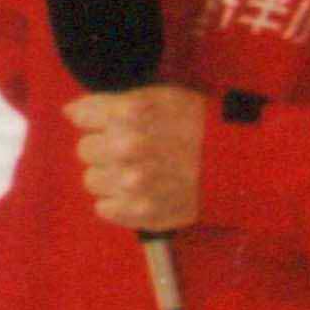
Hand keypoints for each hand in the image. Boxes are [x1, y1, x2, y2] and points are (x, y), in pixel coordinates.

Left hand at [66, 87, 208, 236]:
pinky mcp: (141, 213)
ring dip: (109, 176)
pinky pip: (105, 209)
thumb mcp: (159, 96)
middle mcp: (128, 148)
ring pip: (92, 181)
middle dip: (103, 148)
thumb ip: (108, 103)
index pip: (82, 117)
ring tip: (136, 172)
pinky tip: (137, 193)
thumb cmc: (199, 125)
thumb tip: (70, 112)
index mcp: (130, 114)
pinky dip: (117, 203)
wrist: (239, 165)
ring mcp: (134, 184)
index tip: (113, 124)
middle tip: (130, 150)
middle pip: (85, 150)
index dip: (97, 120)